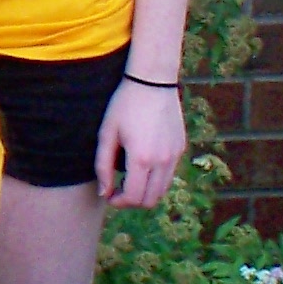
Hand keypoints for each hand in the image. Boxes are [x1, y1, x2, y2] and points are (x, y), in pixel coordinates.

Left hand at [95, 75, 186, 211]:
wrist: (152, 81)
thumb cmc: (124, 105)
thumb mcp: (107, 134)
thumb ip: (103, 166)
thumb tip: (105, 193)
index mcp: (141, 158)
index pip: (133, 197)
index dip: (119, 202)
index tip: (109, 195)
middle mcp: (162, 161)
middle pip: (150, 200)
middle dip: (132, 201)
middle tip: (118, 189)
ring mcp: (175, 155)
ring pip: (162, 190)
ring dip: (145, 191)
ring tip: (130, 178)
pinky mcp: (180, 148)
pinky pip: (169, 174)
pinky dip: (156, 179)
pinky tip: (143, 165)